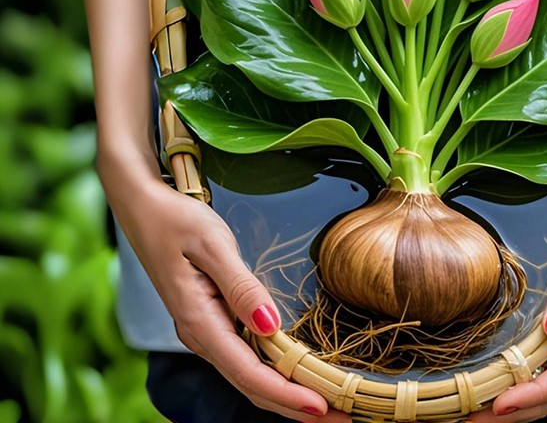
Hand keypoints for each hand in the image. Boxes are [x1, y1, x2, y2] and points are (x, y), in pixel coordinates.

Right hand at [107, 154, 349, 422]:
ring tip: (329, 402)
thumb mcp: (213, 245)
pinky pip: (244, 355)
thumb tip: (271, 327)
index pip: (248, 373)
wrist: (143, 207)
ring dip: (287, 391)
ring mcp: (204, 329)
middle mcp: (200, 335)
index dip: (286, 394)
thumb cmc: (177, 220)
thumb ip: (241, 287)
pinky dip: (273, 370)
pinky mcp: (210, 318)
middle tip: (343, 417)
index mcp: (199, 322)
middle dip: (294, 406)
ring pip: (248, 373)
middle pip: (251, 384)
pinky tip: (296, 372)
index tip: (323, 407)